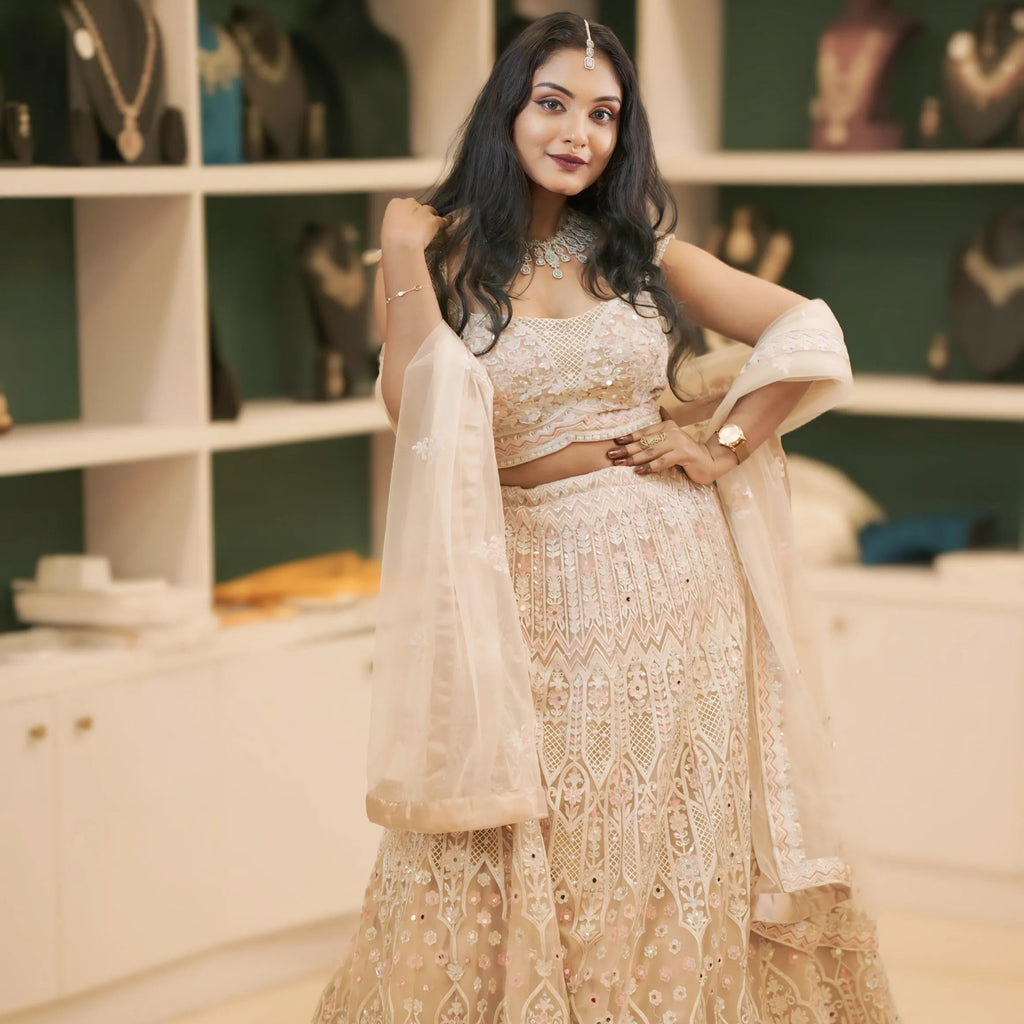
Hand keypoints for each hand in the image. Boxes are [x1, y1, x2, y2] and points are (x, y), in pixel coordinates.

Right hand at [380, 197, 448, 252]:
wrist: (400, 244)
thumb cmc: (391, 240)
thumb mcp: (387, 229)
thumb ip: (395, 224)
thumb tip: (400, 229)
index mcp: (395, 204)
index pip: (405, 205)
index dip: (409, 214)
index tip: (409, 222)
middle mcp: (410, 203)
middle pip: (419, 207)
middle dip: (420, 215)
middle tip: (419, 228)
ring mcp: (423, 211)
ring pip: (431, 212)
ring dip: (431, 219)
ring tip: (431, 229)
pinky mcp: (433, 220)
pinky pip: (442, 220)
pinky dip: (445, 222)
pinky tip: (446, 224)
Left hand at [605, 407, 738, 485]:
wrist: (708, 462)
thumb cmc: (687, 452)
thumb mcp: (675, 437)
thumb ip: (667, 422)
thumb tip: (659, 407)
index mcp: (667, 427)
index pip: (644, 432)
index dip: (629, 437)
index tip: (615, 442)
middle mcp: (672, 432)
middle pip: (644, 442)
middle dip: (626, 449)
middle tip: (611, 455)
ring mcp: (678, 442)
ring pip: (651, 452)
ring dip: (633, 459)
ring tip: (620, 464)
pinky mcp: (683, 454)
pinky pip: (662, 462)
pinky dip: (650, 467)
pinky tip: (639, 471)